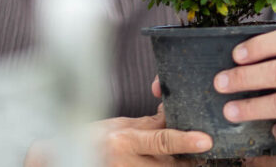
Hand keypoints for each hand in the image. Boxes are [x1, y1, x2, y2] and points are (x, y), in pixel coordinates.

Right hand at [25, 107, 211, 166]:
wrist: (69, 159)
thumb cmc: (93, 139)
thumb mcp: (120, 125)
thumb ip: (149, 123)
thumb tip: (174, 114)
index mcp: (125, 141)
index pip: (161, 140)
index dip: (185, 140)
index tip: (206, 139)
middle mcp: (128, 163)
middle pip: (173, 164)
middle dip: (191, 159)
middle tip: (206, 149)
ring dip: (181, 165)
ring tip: (192, 156)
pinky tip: (172, 161)